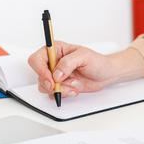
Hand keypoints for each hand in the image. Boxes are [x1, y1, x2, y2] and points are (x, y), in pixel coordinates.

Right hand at [27, 41, 143, 97]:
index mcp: (56, 50)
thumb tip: (56, 73)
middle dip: (49, 83)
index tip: (51, 78)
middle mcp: (53, 62)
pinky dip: (63, 93)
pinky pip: (53, 93)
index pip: (37, 58)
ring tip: (74, 86)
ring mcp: (56, 75)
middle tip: (59, 86)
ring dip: (59, 89)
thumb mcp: (84, 56)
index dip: (40, 70)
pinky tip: (74, 89)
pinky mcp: (60, 85)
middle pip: (39, 74)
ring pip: (45, 86)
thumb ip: (68, 63)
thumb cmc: (97, 62)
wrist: (106, 74)